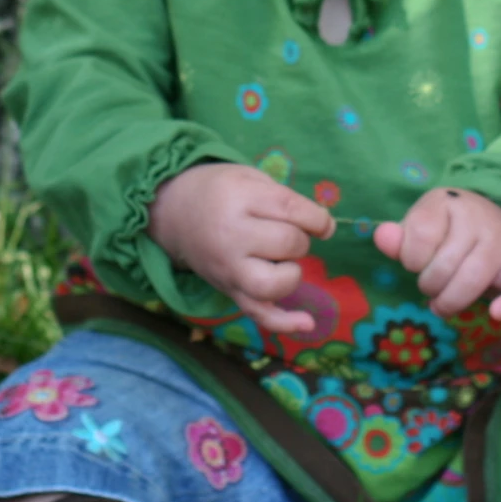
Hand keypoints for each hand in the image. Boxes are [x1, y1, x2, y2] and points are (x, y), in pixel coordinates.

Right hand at [148, 163, 333, 334]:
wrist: (174, 212)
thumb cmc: (221, 191)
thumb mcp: (251, 178)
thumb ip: (288, 200)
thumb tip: (327, 229)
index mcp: (240, 199)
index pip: (292, 210)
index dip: (317, 218)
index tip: (321, 222)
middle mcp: (232, 237)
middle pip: (288, 243)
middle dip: (299, 239)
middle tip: (283, 232)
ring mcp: (228, 269)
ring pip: (273, 283)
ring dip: (291, 272)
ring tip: (282, 261)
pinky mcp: (228, 290)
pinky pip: (258, 313)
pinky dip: (284, 323)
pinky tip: (307, 323)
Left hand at [372, 187, 500, 318]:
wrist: (493, 218)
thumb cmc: (447, 229)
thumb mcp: (420, 225)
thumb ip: (397, 237)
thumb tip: (382, 237)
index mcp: (446, 202)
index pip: (419, 238)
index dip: (410, 259)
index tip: (417, 260)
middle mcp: (477, 218)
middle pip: (443, 267)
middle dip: (429, 286)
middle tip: (431, 286)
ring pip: (471, 281)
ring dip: (451, 301)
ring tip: (443, 304)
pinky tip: (496, 313)